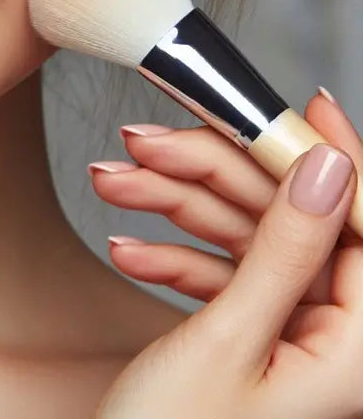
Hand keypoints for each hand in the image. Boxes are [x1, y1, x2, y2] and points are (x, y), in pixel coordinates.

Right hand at [89, 90, 362, 418]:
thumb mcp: (229, 340)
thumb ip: (285, 251)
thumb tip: (329, 170)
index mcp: (355, 348)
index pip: (362, 225)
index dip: (336, 159)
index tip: (304, 106)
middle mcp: (331, 336)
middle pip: (286, 220)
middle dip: (213, 175)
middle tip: (149, 141)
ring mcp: (287, 332)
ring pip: (243, 237)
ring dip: (175, 206)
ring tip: (114, 181)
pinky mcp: (248, 331)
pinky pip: (219, 270)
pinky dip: (172, 252)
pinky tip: (128, 241)